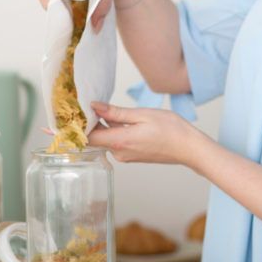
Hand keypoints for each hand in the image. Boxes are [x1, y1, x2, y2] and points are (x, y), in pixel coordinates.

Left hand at [86, 101, 207, 166]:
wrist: (189, 148)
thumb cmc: (171, 130)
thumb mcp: (142, 115)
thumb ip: (116, 113)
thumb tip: (95, 107)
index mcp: (120, 141)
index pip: (88, 137)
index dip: (77, 127)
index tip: (72, 116)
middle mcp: (120, 152)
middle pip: (95, 138)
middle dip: (91, 123)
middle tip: (90, 105)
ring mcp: (126, 156)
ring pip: (106, 139)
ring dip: (105, 126)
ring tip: (109, 110)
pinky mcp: (131, 156)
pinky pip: (116, 142)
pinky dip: (115, 131)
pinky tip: (123, 120)